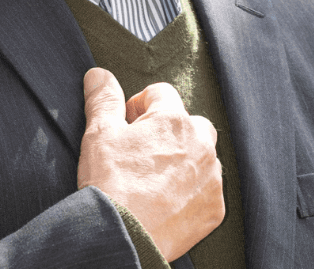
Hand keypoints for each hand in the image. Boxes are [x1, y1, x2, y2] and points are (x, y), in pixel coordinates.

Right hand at [77, 67, 223, 260]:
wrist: (123, 238)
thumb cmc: (110, 184)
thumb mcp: (100, 133)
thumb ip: (103, 98)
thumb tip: (99, 75)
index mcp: (173, 120)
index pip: (160, 92)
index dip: (139, 106)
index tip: (127, 126)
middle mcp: (200, 144)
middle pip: (189, 122)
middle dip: (168, 130)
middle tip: (142, 151)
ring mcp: (211, 178)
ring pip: (202, 154)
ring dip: (184, 158)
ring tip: (154, 177)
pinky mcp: (214, 208)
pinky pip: (207, 188)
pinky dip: (192, 190)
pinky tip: (167, 199)